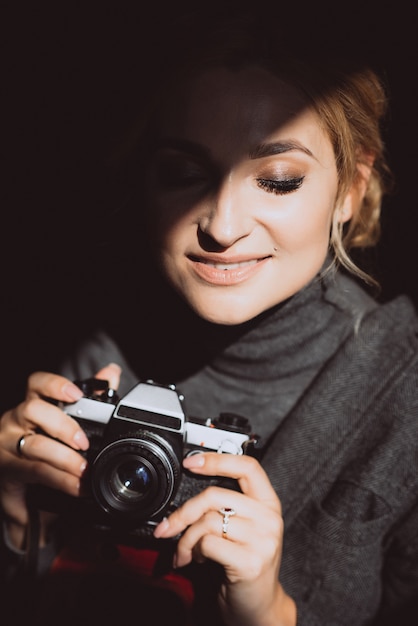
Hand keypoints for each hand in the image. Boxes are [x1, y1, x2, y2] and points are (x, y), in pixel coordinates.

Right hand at [0, 363, 120, 548]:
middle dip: (63, 425)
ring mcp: (7, 447)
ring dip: (63, 458)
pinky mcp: (6, 473)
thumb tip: (111, 371)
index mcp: (31, 407)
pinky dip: (59, 481)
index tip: (76, 393)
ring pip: (33, 445)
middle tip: (84, 442)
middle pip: (32, 410)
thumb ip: (90, 397)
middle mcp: (14, 422)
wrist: (23, 493)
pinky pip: (33, 473)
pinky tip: (75, 487)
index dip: (55, 385)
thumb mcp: (66, 424)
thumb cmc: (44, 448)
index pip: (36, 384)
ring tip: (83, 471)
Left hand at [153, 452, 295, 625]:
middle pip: (215, 495)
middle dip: (183, 512)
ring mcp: (263, 540)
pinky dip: (193, 551)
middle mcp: (269, 518)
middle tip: (168, 527)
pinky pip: (207, 543)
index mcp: (268, 503)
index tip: (191, 462)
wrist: (260, 606)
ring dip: (185, 539)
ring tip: (186, 552)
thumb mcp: (243, 528)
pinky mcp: (250, 562)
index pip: (248, 467)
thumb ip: (227, 505)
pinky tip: (197, 560)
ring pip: (206, 521)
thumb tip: (188, 489)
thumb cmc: (245, 563)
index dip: (217, 460)